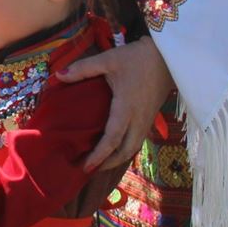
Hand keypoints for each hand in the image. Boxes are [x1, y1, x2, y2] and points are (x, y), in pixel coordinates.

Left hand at [56, 37, 174, 171]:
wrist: (169, 57)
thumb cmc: (138, 58)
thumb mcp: (108, 60)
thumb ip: (83, 69)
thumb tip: (58, 76)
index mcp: (126, 108)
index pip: (112, 140)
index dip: (98, 156)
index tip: (85, 167)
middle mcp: (138, 119)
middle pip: (124, 151)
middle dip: (107, 163)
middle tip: (88, 169)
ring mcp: (146, 120)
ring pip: (133, 148)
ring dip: (117, 158)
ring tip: (100, 162)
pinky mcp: (150, 117)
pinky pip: (138, 140)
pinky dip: (125, 149)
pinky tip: (114, 147)